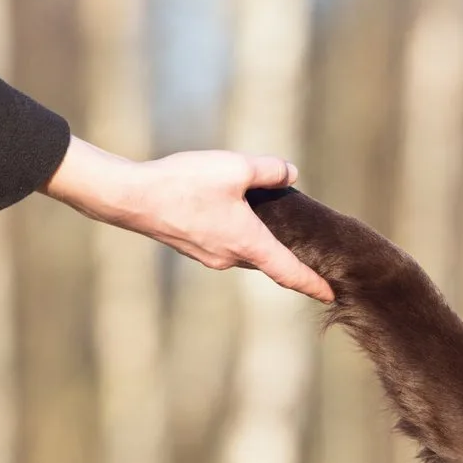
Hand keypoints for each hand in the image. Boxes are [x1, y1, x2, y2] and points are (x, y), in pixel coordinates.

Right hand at [41, 136, 334, 301]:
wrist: (131, 198)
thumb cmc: (184, 184)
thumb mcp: (235, 167)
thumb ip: (269, 170)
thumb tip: (290, 173)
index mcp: (248, 243)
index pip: (289, 272)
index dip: (313, 284)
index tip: (332, 295)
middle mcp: (230, 257)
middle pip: (270, 261)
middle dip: (291, 259)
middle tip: (314, 252)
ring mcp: (209, 256)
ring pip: (247, 252)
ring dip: (263, 243)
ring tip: (278, 226)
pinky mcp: (193, 246)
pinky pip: (228, 245)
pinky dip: (242, 236)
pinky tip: (239, 214)